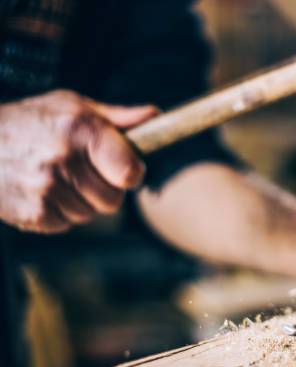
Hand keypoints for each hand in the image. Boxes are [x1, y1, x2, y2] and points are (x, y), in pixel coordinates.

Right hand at [0, 90, 157, 232]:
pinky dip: (60, 212)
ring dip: (82, 202)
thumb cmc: (32, 122)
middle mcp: (64, 160)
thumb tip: (156, 116)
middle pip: (114, 200)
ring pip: (90, 214)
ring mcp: (46, 189)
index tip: (125, 169)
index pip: (130, 174)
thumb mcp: (73, 108)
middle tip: (85, 172)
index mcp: (81, 130)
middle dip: (105, 189)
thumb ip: (118, 118)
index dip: (131, 174)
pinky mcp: (33, 213)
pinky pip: (66, 224)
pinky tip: (44, 191)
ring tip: (59, 178)